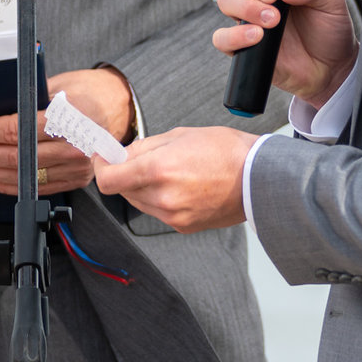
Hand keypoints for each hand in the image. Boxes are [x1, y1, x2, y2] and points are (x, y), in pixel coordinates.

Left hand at [0, 67, 133, 196]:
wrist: (118, 106)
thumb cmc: (84, 90)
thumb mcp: (55, 84)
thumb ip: (25, 98)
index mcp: (70, 116)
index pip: (17, 129)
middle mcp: (76, 145)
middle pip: (16, 156)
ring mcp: (77, 166)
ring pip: (22, 175)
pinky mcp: (75, 180)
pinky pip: (34, 187)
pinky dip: (6, 185)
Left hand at [92, 126, 252, 232]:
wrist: (259, 177)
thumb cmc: (225, 150)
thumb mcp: (180, 135)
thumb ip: (144, 147)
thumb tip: (120, 154)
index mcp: (158, 169)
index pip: (108, 180)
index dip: (102, 167)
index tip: (105, 157)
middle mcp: (162, 197)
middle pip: (123, 190)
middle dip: (125, 173)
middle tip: (140, 158)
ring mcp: (173, 216)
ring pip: (139, 202)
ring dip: (142, 187)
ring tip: (168, 171)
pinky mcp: (183, 226)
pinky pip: (158, 212)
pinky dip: (160, 199)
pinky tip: (181, 186)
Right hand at [212, 0, 356, 102]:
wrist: (332, 67)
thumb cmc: (330, 28)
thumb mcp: (331, 1)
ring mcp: (247, 18)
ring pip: (225, 1)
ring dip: (246, 7)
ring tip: (273, 20)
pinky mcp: (242, 46)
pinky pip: (222, 38)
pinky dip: (235, 36)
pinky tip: (257, 36)